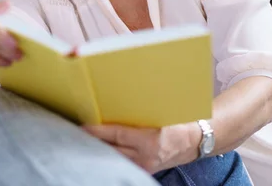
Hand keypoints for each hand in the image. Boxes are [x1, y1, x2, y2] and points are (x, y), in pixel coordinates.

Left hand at [82, 123, 200, 173]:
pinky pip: (121, 162)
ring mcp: (144, 166)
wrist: (195, 141)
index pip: (117, 134)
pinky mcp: (143, 170)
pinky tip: (100, 148)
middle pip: (112, 149)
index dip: (98, 130)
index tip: (83, 125)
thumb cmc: (179, 123)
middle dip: (94, 141)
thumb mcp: (162, 114)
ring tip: (84, 139)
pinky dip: (109, 155)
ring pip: (114, 158)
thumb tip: (116, 102)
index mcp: (150, 140)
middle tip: (76, 130)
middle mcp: (145, 156)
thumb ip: (140, 113)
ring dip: (99, 148)